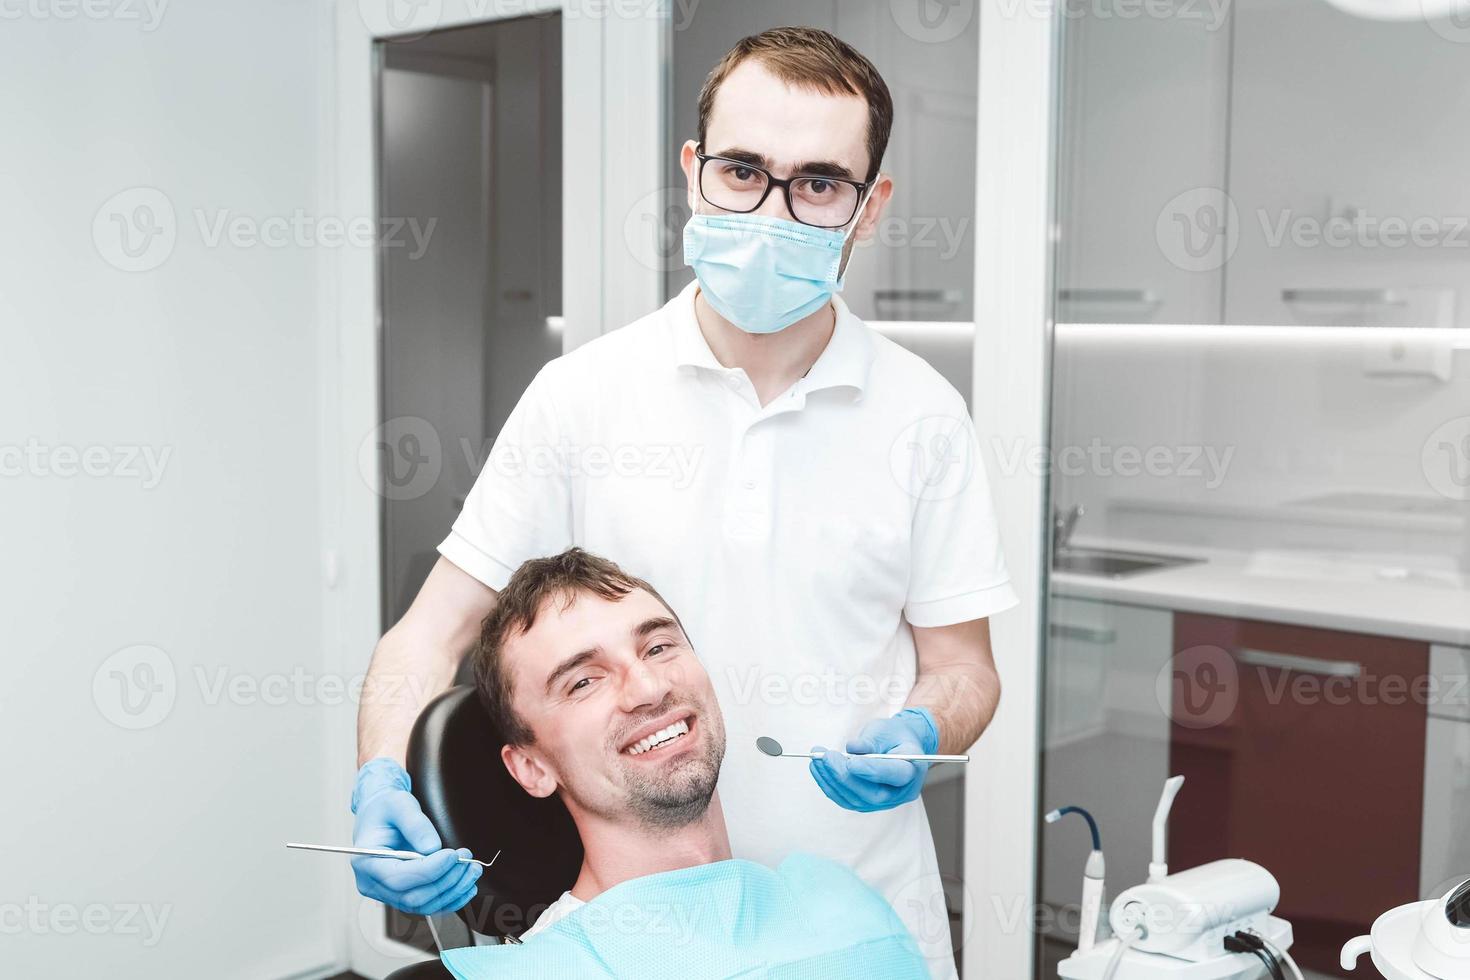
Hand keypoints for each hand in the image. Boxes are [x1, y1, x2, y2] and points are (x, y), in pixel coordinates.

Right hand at [350, 758, 480, 914]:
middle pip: (413, 897)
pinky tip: (467, 886)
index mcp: (366, 862)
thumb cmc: (386, 808)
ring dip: (453, 891)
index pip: (398, 878)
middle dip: (446, 881)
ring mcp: (387, 894)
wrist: (379, 816)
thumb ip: (415, 823)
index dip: (430, 870)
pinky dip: (450, 899)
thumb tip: (433, 848)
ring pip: (423, 905)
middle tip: (467, 860)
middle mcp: (373, 884)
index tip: (453, 854)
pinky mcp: (402, 895)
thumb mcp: (399, 804)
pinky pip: (427, 906)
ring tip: (472, 870)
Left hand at [809, 707, 939, 812]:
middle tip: (825, 757)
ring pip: (856, 800)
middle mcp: (901, 792)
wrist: (899, 746)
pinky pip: (847, 800)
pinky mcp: (868, 803)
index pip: (894, 774)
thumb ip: (870, 741)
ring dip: (832, 780)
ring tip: (816, 760)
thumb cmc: (894, 735)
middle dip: (844, 776)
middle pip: (873, 794)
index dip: (871, 770)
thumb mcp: (886, 729)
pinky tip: (818, 770)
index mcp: (912, 769)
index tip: (849, 761)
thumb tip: (852, 749)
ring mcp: (885, 802)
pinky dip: (830, 786)